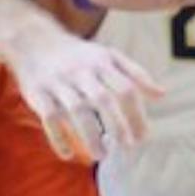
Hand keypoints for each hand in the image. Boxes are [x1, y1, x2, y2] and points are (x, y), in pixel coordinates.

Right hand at [13, 28, 163, 161]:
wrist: (33, 40)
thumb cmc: (79, 55)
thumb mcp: (108, 56)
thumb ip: (135, 74)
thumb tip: (161, 94)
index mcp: (102, 63)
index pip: (125, 89)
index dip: (136, 114)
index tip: (143, 137)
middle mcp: (81, 72)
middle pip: (103, 99)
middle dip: (117, 125)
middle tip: (127, 148)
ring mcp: (59, 82)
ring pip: (77, 110)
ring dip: (90, 135)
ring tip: (101, 155)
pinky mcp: (38, 93)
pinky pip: (49, 118)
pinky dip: (59, 138)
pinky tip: (68, 155)